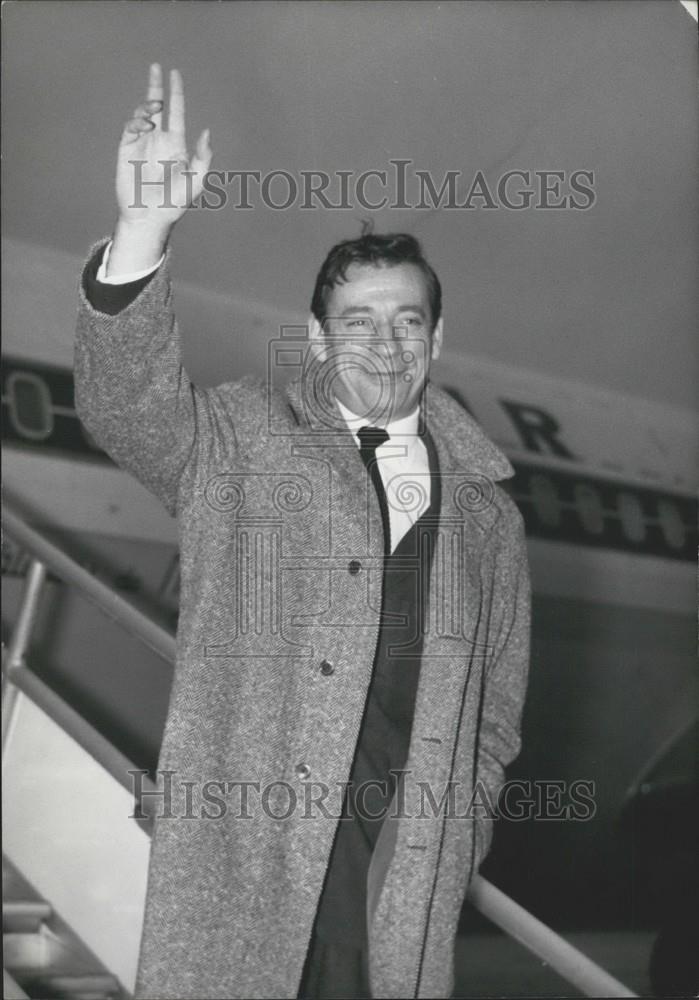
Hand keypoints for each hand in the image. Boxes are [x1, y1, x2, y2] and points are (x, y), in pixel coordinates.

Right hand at [110, 64, 212, 272]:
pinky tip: (146, 124)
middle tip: (157, 67)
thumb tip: (206, 131)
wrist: (149, 217)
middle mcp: (158, 140)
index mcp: (176, 144)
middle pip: (157, 106)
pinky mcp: (126, 149)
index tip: (175, 74)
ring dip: (149, 106)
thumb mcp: (196, 181)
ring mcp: (142, 144)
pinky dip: (137, 121)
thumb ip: (203, 157)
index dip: (176, 93)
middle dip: (156, 86)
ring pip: (143, 115)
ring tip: (155, 108)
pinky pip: (131, 128)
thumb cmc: (175, 204)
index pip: (176, 112)